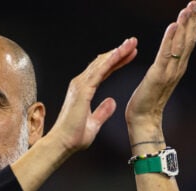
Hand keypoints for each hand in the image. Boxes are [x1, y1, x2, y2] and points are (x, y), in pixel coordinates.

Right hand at [49, 37, 137, 152]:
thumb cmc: (74, 137)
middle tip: (133, 42)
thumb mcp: (94, 124)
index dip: (117, 62)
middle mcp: (80, 84)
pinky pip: (99, 72)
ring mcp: (80, 85)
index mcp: (84, 91)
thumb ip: (102, 112)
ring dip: (117, 52)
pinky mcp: (83, 90)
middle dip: (119, 52)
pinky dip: (110, 61)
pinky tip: (120, 53)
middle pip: (102, 63)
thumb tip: (112, 102)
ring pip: (102, 63)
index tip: (130, 55)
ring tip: (132, 42)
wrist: (62, 144)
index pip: (103, 72)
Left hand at [126, 1, 195, 137]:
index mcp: (176, 68)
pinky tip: (174, 25)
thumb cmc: (147, 101)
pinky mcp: (158, 76)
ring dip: (184, 25)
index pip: (186, 42)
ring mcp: (169, 72)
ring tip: (188, 9)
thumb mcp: (158, 79)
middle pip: (188, 40)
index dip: (191, 24)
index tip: (194, 7)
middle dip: (192, 20)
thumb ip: (165, 66)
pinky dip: (170, 38)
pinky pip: (165, 54)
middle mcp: (177, 68)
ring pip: (180, 44)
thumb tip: (168, 55)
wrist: (143, 120)